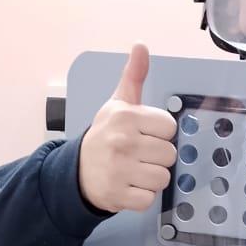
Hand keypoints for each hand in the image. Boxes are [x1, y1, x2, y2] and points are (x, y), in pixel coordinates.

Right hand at [78, 44, 176, 213]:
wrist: (76, 171)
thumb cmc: (104, 136)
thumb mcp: (117, 104)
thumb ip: (133, 77)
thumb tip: (141, 46)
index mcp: (126, 117)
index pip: (170, 128)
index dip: (160, 133)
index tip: (144, 134)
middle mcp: (123, 142)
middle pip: (170, 155)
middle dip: (157, 157)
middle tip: (138, 155)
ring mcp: (120, 170)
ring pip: (163, 178)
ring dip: (151, 178)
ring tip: (134, 171)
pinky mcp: (118, 195)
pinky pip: (149, 199)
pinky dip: (141, 197)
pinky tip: (129, 186)